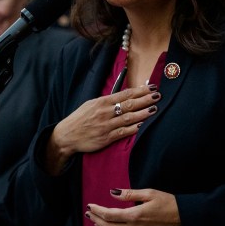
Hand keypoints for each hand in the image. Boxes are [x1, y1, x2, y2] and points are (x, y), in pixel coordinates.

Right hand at [44, 84, 160, 173]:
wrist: (67, 135)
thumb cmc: (80, 119)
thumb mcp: (91, 104)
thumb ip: (107, 101)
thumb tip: (123, 95)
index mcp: (102, 102)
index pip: (124, 94)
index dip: (139, 90)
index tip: (151, 87)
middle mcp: (105, 112)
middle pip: (129, 104)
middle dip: (145, 99)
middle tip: (158, 96)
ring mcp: (106, 125)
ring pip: (128, 118)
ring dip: (143, 113)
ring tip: (154, 109)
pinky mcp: (106, 138)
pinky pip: (122, 132)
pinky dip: (133, 128)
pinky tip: (142, 125)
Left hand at [85, 188, 181, 225]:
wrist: (184, 219)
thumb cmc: (168, 203)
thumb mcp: (149, 193)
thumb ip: (129, 194)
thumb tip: (112, 192)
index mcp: (135, 215)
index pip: (109, 215)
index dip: (97, 210)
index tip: (90, 206)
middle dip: (96, 220)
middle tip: (90, 214)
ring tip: (96, 224)